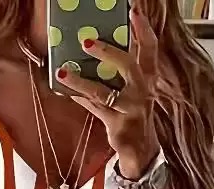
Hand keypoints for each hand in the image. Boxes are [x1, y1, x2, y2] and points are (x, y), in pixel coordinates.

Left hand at [57, 6, 160, 177]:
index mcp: (148, 78)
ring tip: (63, 72)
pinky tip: (67, 91)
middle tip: (86, 41)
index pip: (150, 49)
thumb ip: (118, 70)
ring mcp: (131, 110)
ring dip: (82, 82)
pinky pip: (95, 109)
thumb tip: (92, 47)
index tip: (133, 11)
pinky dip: (80, 99)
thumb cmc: (133, 112)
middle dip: (108, 51)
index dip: (143, 30)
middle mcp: (143, 92)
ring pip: (104, 93)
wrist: (141, 149)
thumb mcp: (132, 88)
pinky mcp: (119, 126)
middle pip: (128, 66)